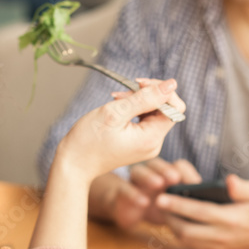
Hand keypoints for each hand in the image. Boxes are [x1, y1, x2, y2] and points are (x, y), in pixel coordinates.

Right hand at [55, 79, 184, 181]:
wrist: (74, 164)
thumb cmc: (89, 140)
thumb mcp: (115, 112)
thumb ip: (145, 97)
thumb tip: (172, 84)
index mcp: (152, 138)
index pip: (175, 107)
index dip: (161, 91)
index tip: (139, 84)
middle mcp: (154, 143)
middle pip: (165, 109)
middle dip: (146, 95)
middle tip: (121, 93)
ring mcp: (147, 145)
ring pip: (153, 113)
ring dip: (137, 101)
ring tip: (115, 100)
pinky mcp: (138, 144)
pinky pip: (144, 121)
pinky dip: (133, 110)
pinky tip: (117, 108)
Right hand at [95, 158, 201, 230]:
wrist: (132, 213)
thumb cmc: (160, 208)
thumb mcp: (177, 206)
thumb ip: (190, 202)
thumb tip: (210, 204)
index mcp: (168, 175)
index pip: (178, 166)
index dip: (186, 172)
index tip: (196, 182)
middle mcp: (152, 173)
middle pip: (157, 164)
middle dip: (166, 169)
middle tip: (174, 177)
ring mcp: (136, 182)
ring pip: (139, 171)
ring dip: (149, 176)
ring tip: (158, 184)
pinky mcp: (123, 192)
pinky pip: (125, 188)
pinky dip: (134, 194)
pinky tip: (143, 202)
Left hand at [154, 174, 248, 248]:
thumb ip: (243, 187)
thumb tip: (228, 181)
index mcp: (231, 219)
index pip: (198, 212)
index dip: (177, 205)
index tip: (161, 197)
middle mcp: (223, 236)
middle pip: (186, 231)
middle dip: (169, 217)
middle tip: (158, 203)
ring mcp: (219, 248)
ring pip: (186, 241)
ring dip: (173, 227)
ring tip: (165, 212)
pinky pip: (192, 247)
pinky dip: (181, 237)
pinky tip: (177, 224)